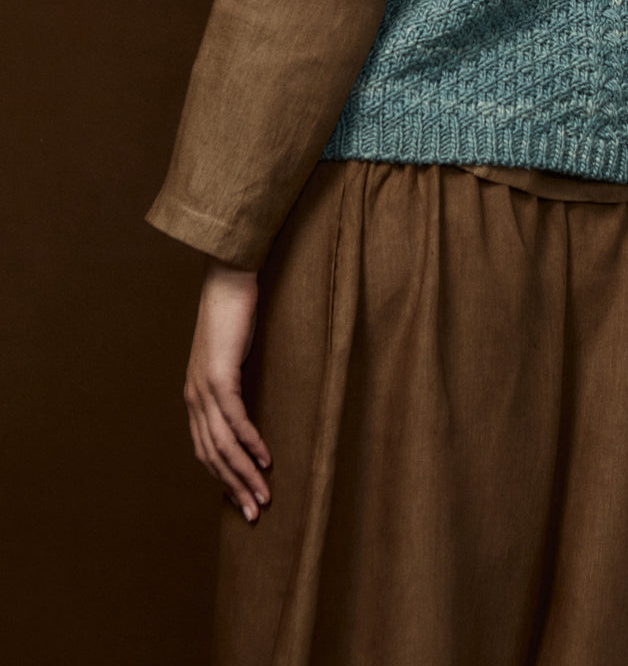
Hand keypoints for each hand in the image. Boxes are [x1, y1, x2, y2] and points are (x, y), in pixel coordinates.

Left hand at [184, 258, 271, 522]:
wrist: (227, 281)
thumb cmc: (234, 316)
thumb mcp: (232, 356)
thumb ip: (235, 381)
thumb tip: (252, 405)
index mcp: (195, 396)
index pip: (206, 451)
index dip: (223, 479)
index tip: (243, 500)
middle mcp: (194, 398)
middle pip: (211, 456)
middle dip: (234, 488)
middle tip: (255, 513)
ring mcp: (204, 388)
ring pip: (222, 445)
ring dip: (243, 474)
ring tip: (263, 497)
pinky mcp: (220, 376)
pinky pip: (235, 420)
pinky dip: (250, 443)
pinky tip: (265, 459)